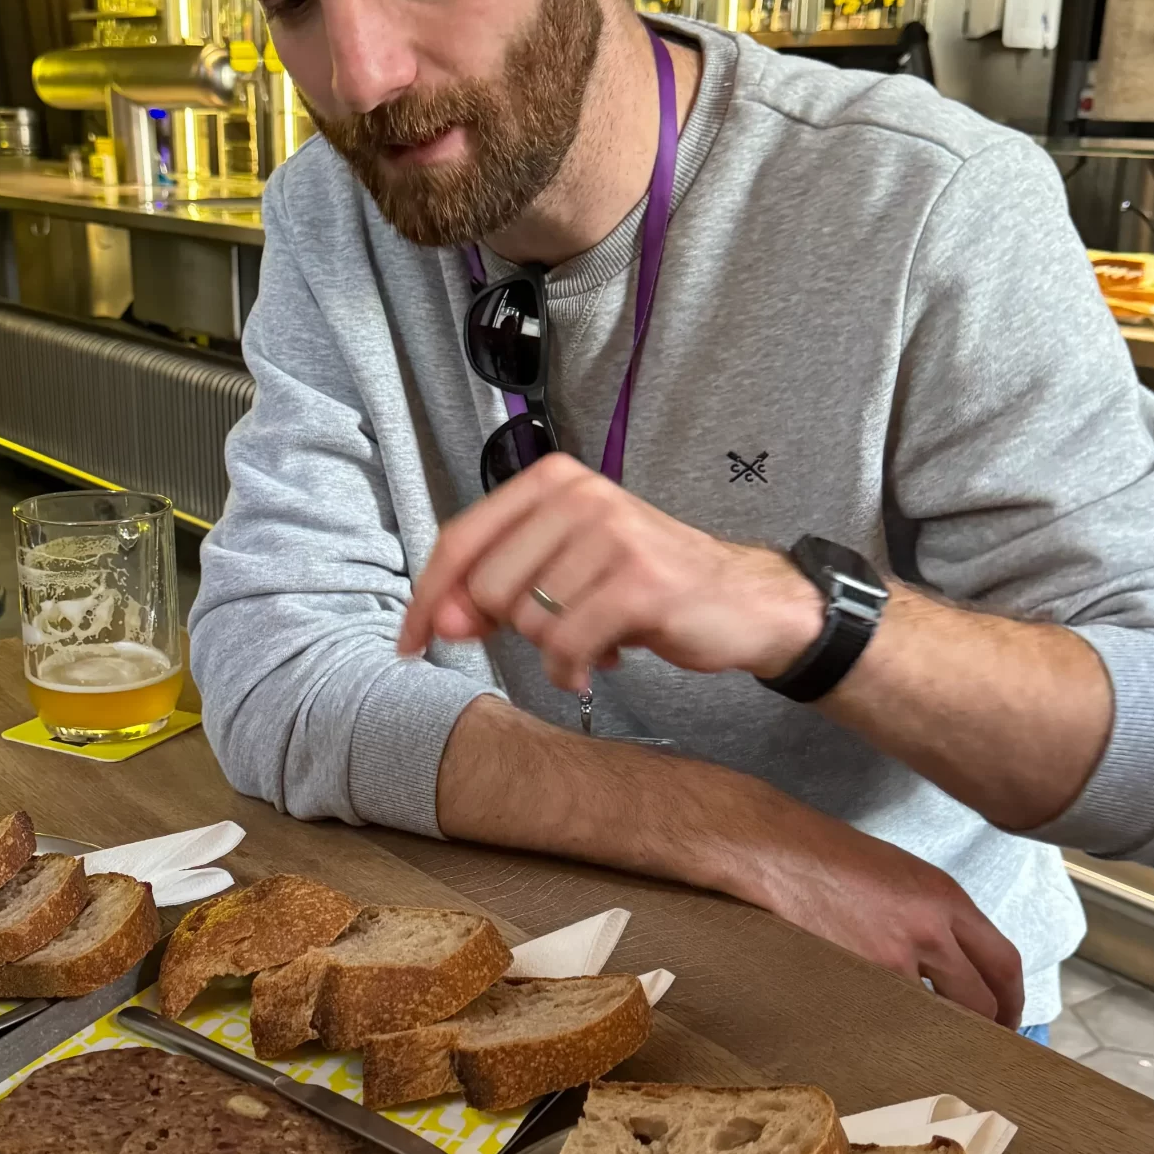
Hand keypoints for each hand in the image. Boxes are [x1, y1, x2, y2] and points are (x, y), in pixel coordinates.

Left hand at [397, 454, 824, 691]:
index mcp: (553, 482)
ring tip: (595, 636)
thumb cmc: (644, 584)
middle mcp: (580, 497)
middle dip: (513, 629)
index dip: (429, 598)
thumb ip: (496, 586)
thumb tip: (440, 622)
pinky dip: (573, 671)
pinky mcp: (639, 583)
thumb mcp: (564, 570)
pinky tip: (600, 663)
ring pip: (530, 620)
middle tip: (559, 629)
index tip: (411, 642)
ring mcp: (612, 536)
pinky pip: (567, 646)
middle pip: (489, 588)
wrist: (742, 601)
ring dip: (554, 649)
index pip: (461, 539)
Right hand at [703, 778, 1024, 1024]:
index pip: (1004, 961)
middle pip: (982, 999)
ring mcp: (895, 955)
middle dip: (985, 1028)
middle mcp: (931, 927)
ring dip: (937, 1031)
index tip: (1007, 1019)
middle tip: (976, 1045)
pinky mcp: (859, 973)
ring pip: (938, 1014)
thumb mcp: (903, 875)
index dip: (1013, 1000)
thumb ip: (936, 917)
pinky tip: (883, 1028)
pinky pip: (892, 1013)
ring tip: (928, 1043)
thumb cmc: (831, 857)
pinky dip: (894, 1025)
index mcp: (947, 896)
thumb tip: (952, 963)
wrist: (778, 851)